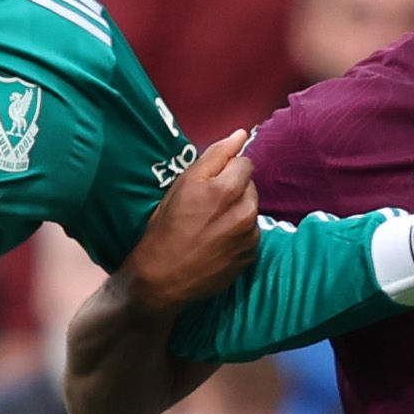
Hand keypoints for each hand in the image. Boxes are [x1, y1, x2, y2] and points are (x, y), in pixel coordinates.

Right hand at [116, 128, 261, 316]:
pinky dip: (239, 234)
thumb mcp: (183, 185)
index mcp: (227, 189)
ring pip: (251, 209)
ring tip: (211, 226)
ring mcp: (250, 236)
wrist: (162, 279)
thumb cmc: (166, 229)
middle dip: (233, 190)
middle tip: (206, 206)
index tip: (207, 185)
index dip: (224, 170)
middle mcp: (245, 211)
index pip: (244, 162)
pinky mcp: (251, 255)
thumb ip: (216, 156)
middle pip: (250, 186)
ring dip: (237, 211)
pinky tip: (217, 242)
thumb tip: (241, 134)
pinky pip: (251, 234)